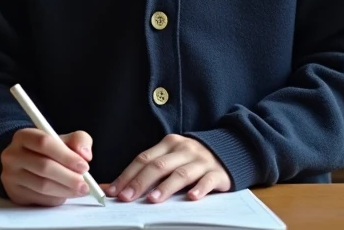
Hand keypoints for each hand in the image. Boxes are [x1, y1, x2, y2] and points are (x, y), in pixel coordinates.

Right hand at [0, 128, 94, 206]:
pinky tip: (66, 194)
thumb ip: (79, 140)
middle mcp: (12, 155)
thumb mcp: (64, 139)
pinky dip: (57, 198)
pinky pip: (39, 199)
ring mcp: (11, 176)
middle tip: (85, 184)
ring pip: (42, 185)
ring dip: (65, 190)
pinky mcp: (15, 194)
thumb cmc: (48, 151)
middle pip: (44, 166)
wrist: (26, 164)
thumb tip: (85, 154)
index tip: (84, 166)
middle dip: (69, 177)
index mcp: (23, 136)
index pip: (44, 142)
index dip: (66, 155)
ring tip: (80, 190)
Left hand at [107, 134, 230, 202]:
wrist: (229, 150)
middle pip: (159, 165)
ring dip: (165, 187)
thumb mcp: (171, 158)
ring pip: (181, 173)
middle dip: (140, 182)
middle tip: (127, 197)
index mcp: (169, 144)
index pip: (144, 158)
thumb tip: (117, 188)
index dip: (127, 175)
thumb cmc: (191, 159)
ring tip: (152, 200)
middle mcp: (184, 149)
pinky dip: (199, 189)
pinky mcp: (218, 173)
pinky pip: (207, 181)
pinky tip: (191, 197)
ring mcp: (201, 160)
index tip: (114, 191)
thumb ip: (149, 170)